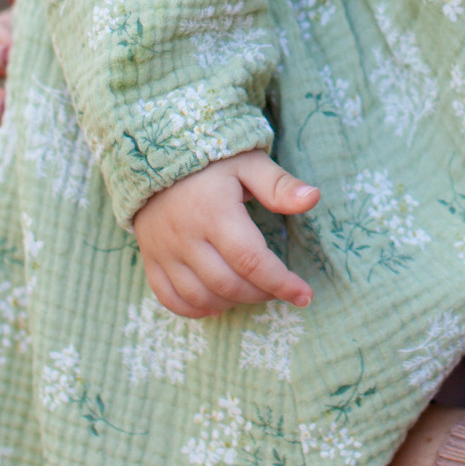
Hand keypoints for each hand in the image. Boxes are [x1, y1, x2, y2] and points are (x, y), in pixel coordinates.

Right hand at [133, 151, 320, 317]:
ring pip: (200, 296)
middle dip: (261, 294)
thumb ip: (279, 185)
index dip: (281, 283)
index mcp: (214, 212)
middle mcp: (185, 236)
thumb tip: (313, 198)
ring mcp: (164, 250)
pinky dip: (195, 310)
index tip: (304, 295)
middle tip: (280, 289)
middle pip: (228, 284)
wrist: (154, 155)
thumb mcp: (249, 163)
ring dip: (233, 303)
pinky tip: (218, 304)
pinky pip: (170, 298)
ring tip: (253, 292)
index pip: (251, 260)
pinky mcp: (151, 258)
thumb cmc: (212, 161)